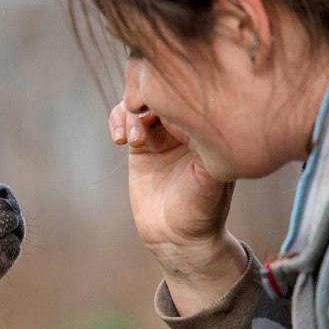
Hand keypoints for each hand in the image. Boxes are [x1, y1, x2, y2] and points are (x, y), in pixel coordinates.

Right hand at [109, 101, 246, 313]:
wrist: (177, 238)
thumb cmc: (201, 210)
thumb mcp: (210, 178)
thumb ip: (205, 145)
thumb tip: (198, 112)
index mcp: (211, 125)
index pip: (190, 92)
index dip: (171, 92)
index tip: (161, 108)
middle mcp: (188, 124)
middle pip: (163, 89)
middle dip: (147, 97)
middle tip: (141, 118)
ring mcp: (163, 132)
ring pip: (141, 100)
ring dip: (130, 112)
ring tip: (132, 140)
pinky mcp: (141, 144)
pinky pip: (124, 117)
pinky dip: (118, 120)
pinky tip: (120, 140)